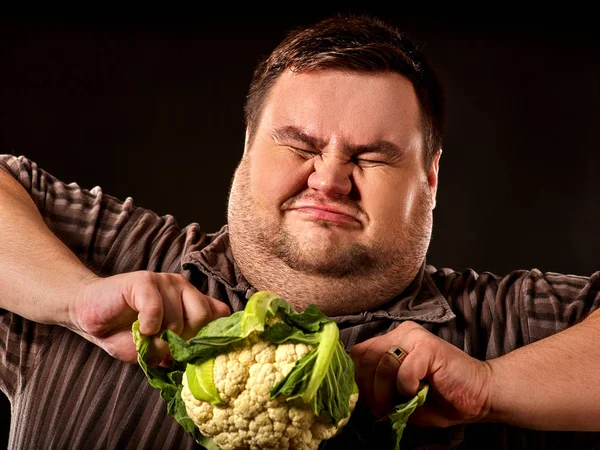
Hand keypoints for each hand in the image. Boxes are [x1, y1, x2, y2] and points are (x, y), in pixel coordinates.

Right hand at [70, 271, 229, 364]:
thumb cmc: (123, 332)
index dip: (210, 337)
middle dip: (183, 340)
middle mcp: (183, 288)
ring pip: (178, 318)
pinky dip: (147, 326)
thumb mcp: (155, 349)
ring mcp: (165, 282)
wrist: (88, 313)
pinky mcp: (144, 280)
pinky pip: (156, 308)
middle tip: (163, 345)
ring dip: (159, 337)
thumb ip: (177, 352)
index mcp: (191, 302)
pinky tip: (139, 328)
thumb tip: (196, 362)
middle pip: (204, 317)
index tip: (194, 353)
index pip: (220, 315)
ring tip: (144, 336)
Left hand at [350, 320, 491, 427]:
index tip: (367, 403)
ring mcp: (414, 336)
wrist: (481, 396)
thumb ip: (379, 392)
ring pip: (381, 364)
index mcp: (392, 340)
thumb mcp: (402, 397)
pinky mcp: (428, 346)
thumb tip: (356, 401)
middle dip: (368, 390)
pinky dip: (406, 388)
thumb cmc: (443, 398)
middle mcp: (401, 333)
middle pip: (364, 358)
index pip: (357, 354)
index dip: (357, 380)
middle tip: (382, 410)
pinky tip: (418, 393)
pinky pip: (403, 371)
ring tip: (400, 405)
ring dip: (386, 393)